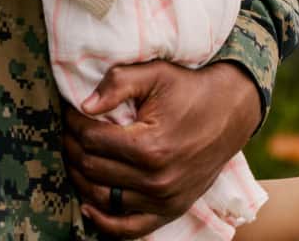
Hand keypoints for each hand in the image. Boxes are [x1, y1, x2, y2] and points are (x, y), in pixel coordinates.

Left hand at [63, 61, 261, 238]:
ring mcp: (164, 200)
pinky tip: (89, 207)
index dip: (74, 123)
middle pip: (94, 169)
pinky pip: (131, 229)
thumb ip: (117, 83)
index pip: (93, 140)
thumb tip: (84, 105)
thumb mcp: (155, 74)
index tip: (70, 110)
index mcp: (150, 146)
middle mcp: (157, 179)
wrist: (229, 112)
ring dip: (82, 178)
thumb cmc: (189, 89)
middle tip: (69, 130)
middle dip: (73, 146)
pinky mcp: (172, 210)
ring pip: (104, 198)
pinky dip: (106, 222)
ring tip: (75, 155)